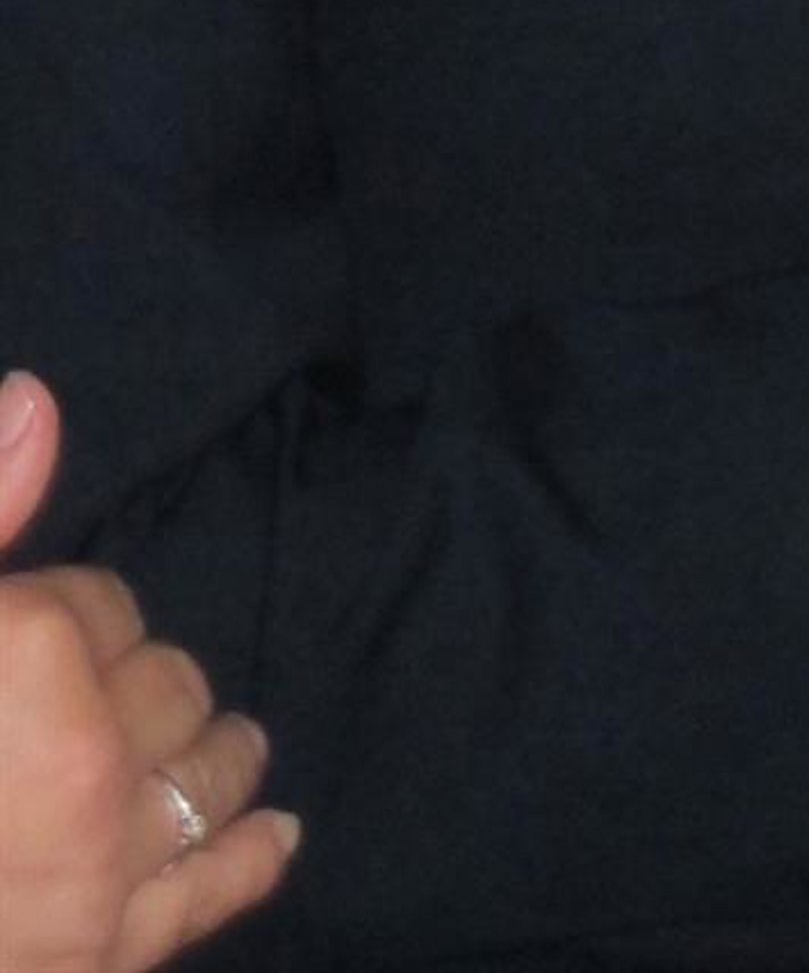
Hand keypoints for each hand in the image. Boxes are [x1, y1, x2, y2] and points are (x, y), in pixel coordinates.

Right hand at [0, 373, 299, 972]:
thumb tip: (37, 397)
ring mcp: (105, 867)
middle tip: (112, 690)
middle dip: (141, 680)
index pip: (97, 601)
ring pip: (205, 776)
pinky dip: (249, 854)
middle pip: (165, 685)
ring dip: (215, 752)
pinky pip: (209, 890)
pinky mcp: (108, 956)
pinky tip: (275, 833)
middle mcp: (86, 758)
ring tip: (226, 739)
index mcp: (28, 653)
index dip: (64, 611)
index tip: (32, 631)